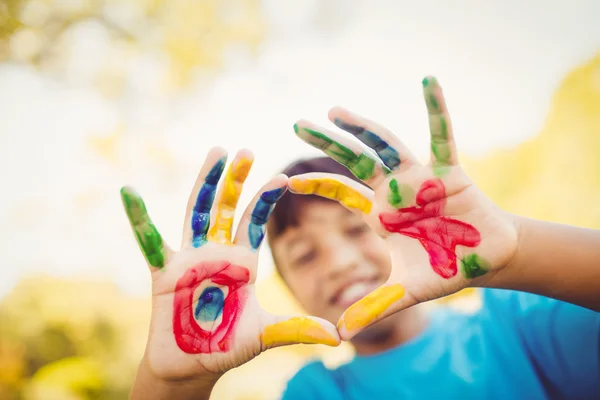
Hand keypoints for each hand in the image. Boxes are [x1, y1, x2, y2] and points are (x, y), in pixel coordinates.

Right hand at [121, 148, 338, 381]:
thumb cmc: (226, 347)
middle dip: (236, 180)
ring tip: (217, 152)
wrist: (191, 367)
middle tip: (246, 150)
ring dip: (205, 183)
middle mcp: (217, 253)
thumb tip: (338, 338)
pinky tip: (129, 191)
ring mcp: (189, 259)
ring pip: (196, 213)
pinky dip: (139, 217)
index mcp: (242, 262)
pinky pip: (149, 241)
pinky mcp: (163, 272)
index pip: (255, 223)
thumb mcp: (265, 335)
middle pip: (226, 208)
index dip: (266, 201)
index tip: (282, 178)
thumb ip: (297, 329)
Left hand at [290, 77, 517, 338]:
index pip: (339, 192)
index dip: (314, 186)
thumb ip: (374, 307)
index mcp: (378, 212)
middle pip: (354, 159)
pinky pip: (442, 135)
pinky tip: (427, 81)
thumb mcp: (405, 292)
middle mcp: (393, 189)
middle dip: (327, 142)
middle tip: (298, 123)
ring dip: (364, 125)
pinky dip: (437, 109)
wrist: (487, 259)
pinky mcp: (449, 169)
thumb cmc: (445, 270)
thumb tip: (340, 334)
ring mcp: (419, 177)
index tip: (284, 181)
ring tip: (335, 109)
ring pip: (387, 143)